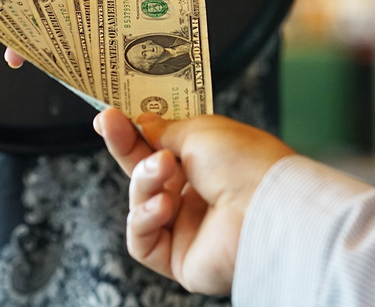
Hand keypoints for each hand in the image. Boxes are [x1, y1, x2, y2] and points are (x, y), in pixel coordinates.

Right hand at [93, 108, 294, 294]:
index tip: (110, 116)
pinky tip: (163, 205)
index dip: (134, 133)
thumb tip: (142, 122)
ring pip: (140, 203)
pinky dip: (145, 219)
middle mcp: (197, 196)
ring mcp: (187, 228)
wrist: (266, 207)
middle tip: (108, 124)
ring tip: (162, 170)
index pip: (161, 148)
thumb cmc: (245, 163)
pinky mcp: (179, 259)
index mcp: (208, 165)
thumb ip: (164, 129)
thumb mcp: (200, 131)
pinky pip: (142, 240)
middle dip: (125, 148)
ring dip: (144, 182)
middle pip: (145, 174)